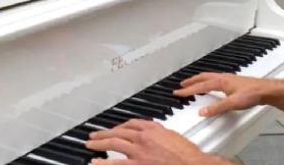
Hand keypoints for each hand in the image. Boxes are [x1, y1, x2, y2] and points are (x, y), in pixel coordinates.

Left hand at [86, 119, 231, 164]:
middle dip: (104, 133)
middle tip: (94, 135)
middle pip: (119, 132)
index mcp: (154, 129)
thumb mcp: (173, 136)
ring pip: (114, 144)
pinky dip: (103, 162)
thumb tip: (152, 135)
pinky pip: (116, 163)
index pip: (132, 123)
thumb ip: (159, 134)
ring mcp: (139, 152)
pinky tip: (95, 162)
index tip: (115, 129)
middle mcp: (144, 138)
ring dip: (99, 143)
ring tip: (90, 144)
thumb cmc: (187, 154)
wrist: (192, 164)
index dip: (121, 126)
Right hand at [174, 73, 273, 116]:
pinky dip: (209, 81)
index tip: (178, 92)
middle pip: (204, 77)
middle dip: (192, 81)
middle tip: (182, 84)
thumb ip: (217, 108)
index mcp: (221, 81)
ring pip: (210, 77)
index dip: (188, 90)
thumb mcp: (233, 103)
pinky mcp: (234, 83)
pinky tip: (213, 85)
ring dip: (200, 80)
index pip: (200, 86)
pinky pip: (216, 79)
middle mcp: (224, 78)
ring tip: (194, 82)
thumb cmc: (252, 94)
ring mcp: (229, 79)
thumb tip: (202, 111)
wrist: (265, 90)